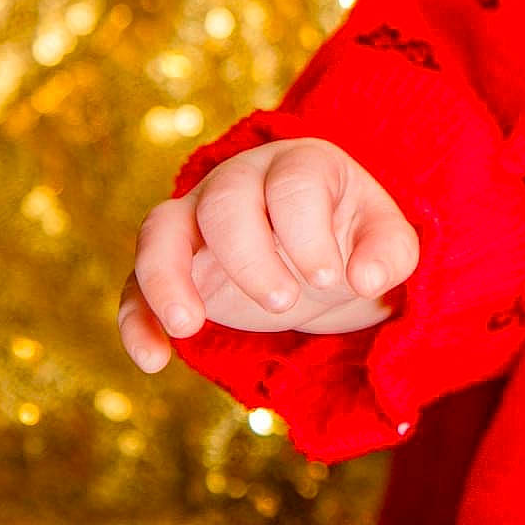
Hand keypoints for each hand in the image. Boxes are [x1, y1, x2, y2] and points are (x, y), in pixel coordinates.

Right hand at [118, 137, 420, 372]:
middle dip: (249, 255)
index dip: (306, 230)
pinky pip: (136, 284)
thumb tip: (365, 279)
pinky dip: (136, 319)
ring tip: (188, 327)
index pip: (292, 184)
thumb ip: (389, 254)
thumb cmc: (355, 239)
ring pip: (161, 230)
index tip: (329, 276)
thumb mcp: (388, 242)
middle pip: (224, 201)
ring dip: (167, 277)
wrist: (323, 253)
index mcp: (300, 164)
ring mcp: (196, 219)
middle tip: (284, 302)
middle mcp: (240, 180)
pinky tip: (154, 359)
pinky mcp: (172, 266)